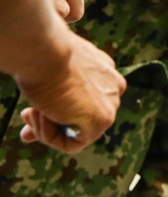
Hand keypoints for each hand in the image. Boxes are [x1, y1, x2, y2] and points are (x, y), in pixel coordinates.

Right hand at [16, 29, 125, 153]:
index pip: (83, 100)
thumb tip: (37, 118)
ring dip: (46, 127)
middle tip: (25, 119)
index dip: (57, 110)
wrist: (47, 52)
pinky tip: (42, 117)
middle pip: (81, 117)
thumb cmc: (44, 57)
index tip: (30, 112)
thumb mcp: (50, 76)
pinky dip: (51, 137)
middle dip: (49, 123)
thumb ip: (51, 100)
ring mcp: (111, 104)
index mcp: (104, 71)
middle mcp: (113, 86)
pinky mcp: (103, 120)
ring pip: (76, 133)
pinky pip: (73, 144)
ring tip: (31, 111)